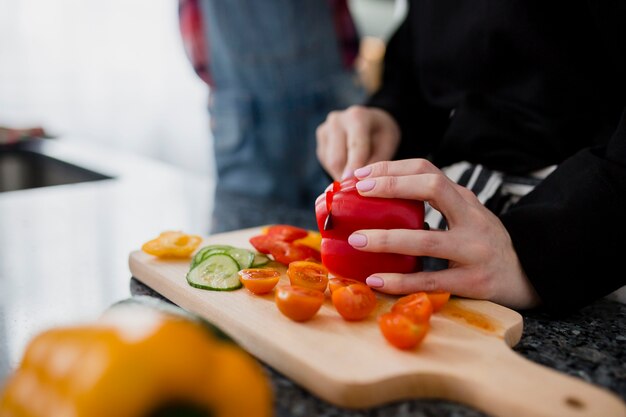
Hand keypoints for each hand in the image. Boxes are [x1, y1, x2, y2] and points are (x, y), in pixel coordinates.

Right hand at [316, 106, 400, 180]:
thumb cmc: (381, 134)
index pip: (355, 146)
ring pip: (329, 163)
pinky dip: (337, 169)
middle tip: (358, 191)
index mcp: (357, 117)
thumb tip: (363, 185)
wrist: (369, 121)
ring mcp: (325, 129)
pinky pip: (325, 162)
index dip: (355, 168)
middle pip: (337, 158)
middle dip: (347, 177)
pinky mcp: (320, 139)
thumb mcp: (387, 146)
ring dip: (342, 174)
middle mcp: (337, 120)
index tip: (355, 185)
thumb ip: (375, 164)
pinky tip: (348, 166)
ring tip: (356, 177)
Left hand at [349, 159, 540, 309]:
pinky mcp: (473, 282)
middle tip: (359, 193)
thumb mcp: (465, 215)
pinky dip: (400, 281)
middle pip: (433, 189)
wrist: (524, 277)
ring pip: (426, 240)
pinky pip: (430, 280)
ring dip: (386, 239)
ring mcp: (474, 250)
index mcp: (465, 200)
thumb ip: (435, 205)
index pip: (428, 171)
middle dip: (392, 187)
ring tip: (356, 240)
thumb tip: (378, 197)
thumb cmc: (482, 243)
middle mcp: (472, 218)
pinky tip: (376, 279)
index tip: (360, 176)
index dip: (393, 169)